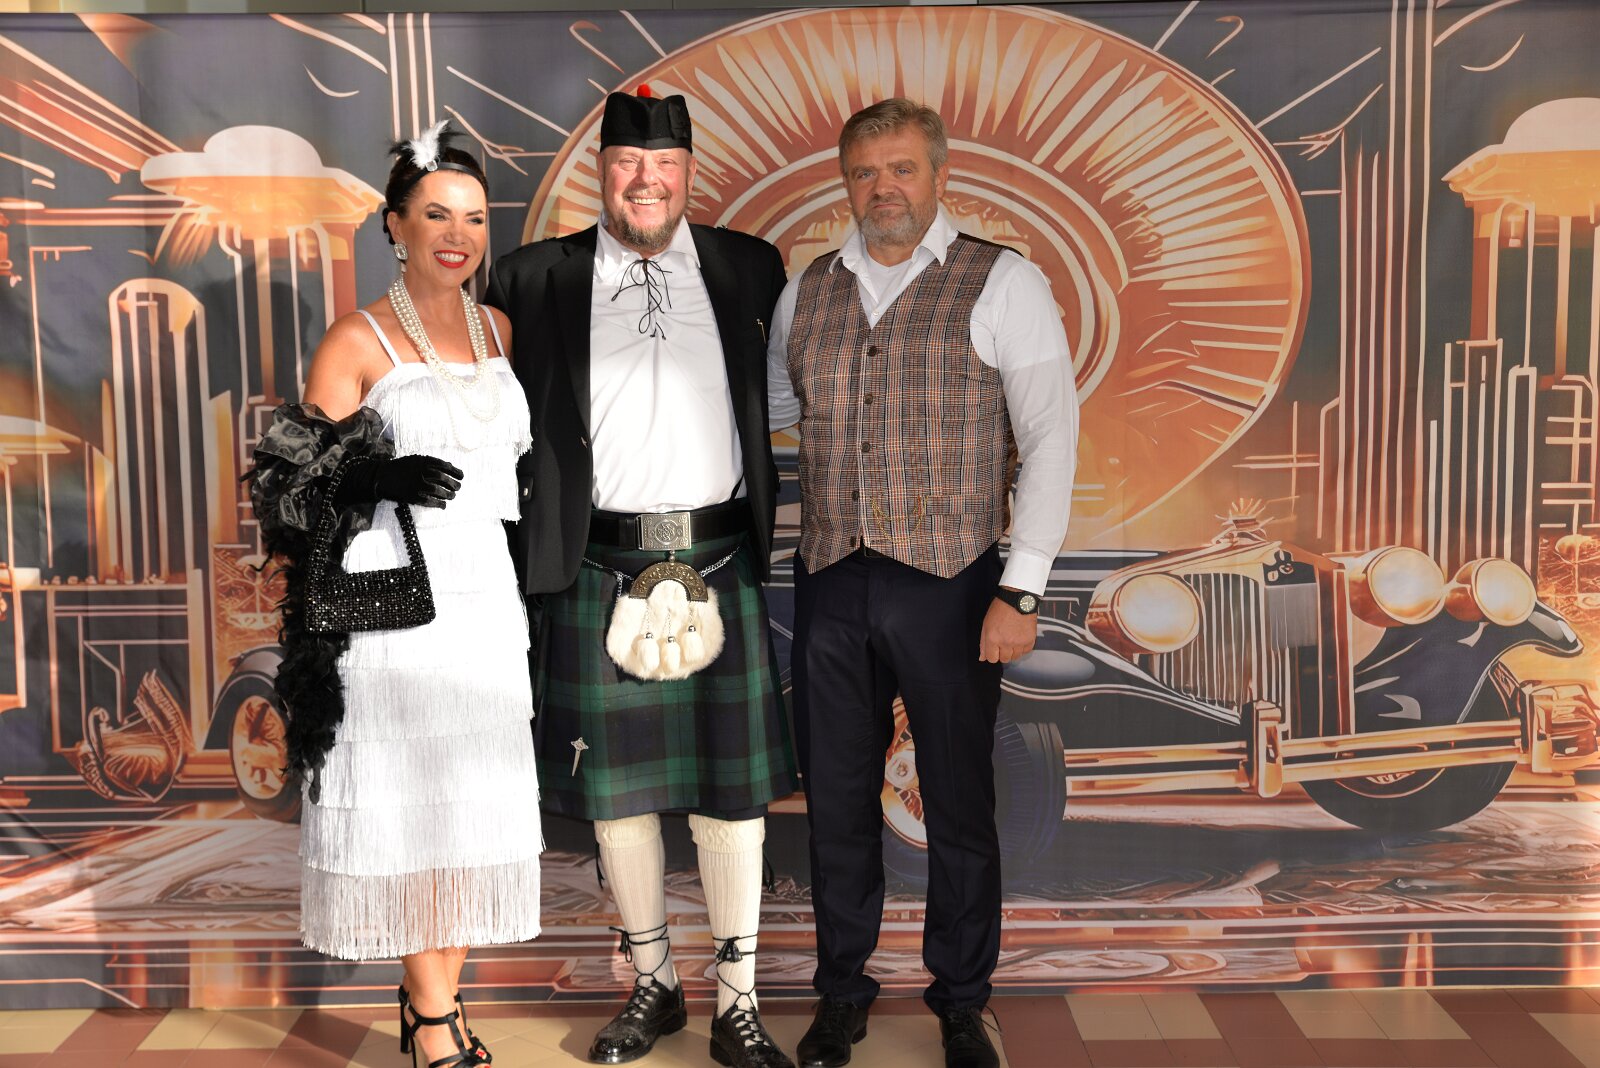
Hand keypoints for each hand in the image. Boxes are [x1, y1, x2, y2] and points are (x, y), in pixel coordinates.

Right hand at [336, 455, 462, 509]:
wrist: (381, 477)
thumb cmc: (400, 467)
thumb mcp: (415, 460)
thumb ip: (431, 462)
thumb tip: (450, 467)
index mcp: (422, 462)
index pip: (445, 466)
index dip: (456, 472)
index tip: (462, 476)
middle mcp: (421, 472)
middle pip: (444, 479)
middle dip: (454, 484)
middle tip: (458, 488)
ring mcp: (416, 485)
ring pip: (439, 491)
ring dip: (449, 495)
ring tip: (452, 496)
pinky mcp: (412, 497)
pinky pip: (430, 502)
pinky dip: (439, 504)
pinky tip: (443, 505)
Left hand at [979, 597, 1037, 663]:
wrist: (1018, 600)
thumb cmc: (1001, 609)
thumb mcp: (986, 624)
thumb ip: (983, 643)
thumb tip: (982, 657)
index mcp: (993, 638)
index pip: (992, 659)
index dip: (992, 654)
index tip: (994, 649)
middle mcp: (1006, 642)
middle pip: (1004, 660)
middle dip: (1003, 653)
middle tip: (1004, 642)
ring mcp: (1019, 643)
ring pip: (1015, 657)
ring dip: (1013, 651)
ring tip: (1012, 639)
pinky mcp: (1029, 640)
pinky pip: (1026, 651)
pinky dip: (1023, 647)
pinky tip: (1020, 638)